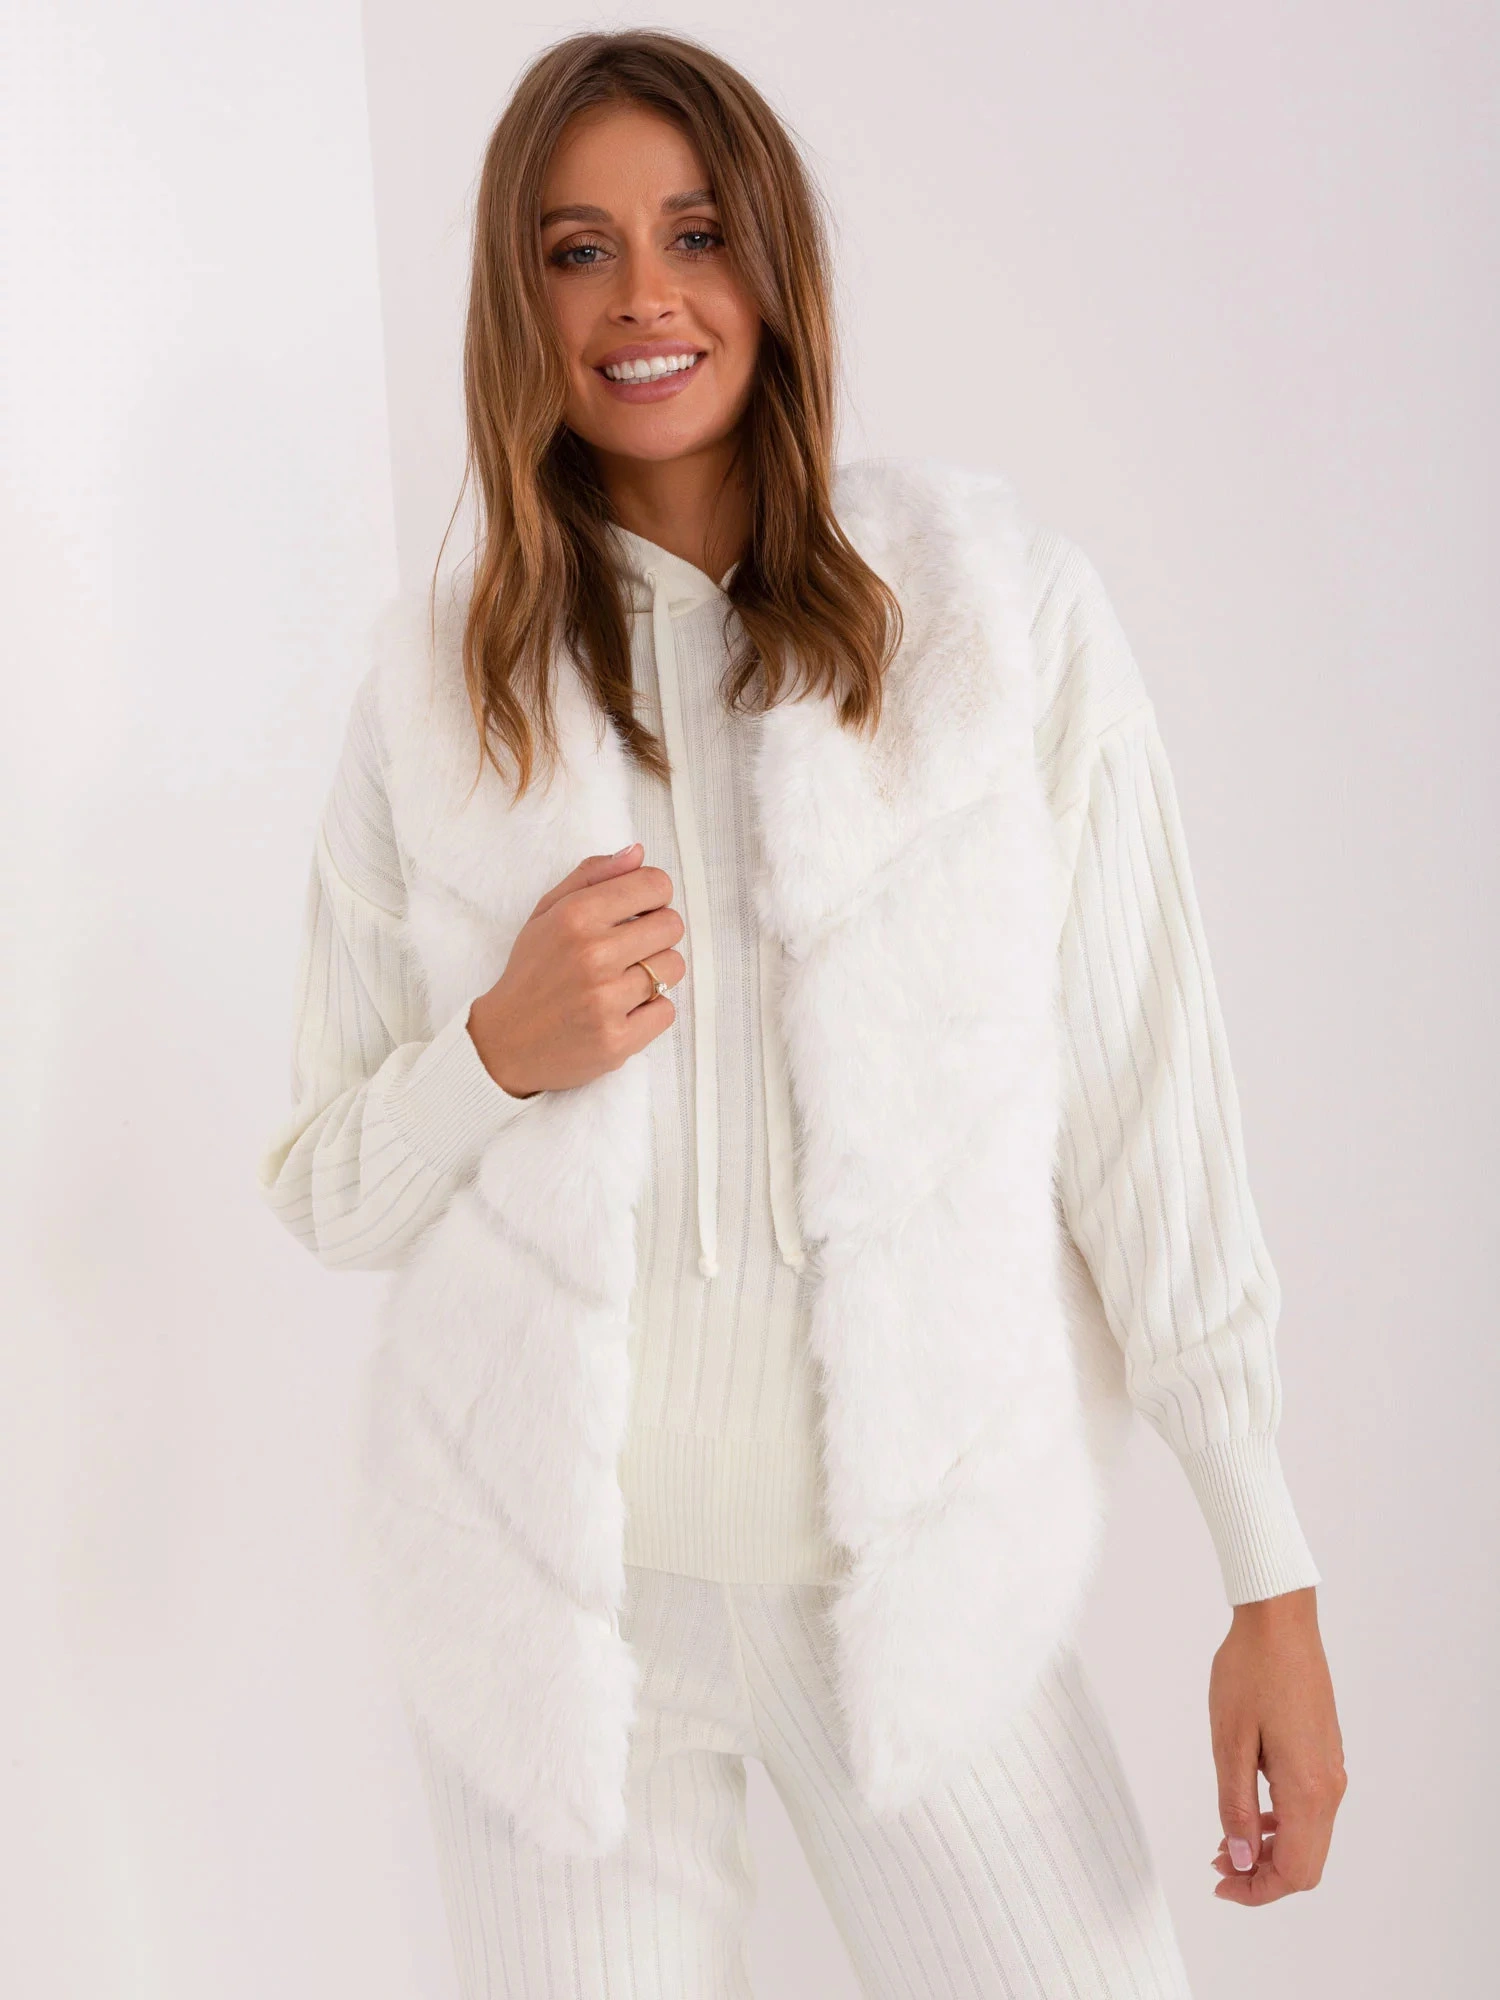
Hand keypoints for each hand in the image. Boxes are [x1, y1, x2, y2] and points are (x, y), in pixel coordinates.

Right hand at [466, 842, 684, 1096]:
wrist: (505, 1043)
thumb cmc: (531, 973)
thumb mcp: (547, 913)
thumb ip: (592, 877)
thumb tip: (638, 852)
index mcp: (576, 916)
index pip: (655, 885)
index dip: (653, 896)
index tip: (639, 911)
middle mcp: (593, 955)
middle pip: (672, 925)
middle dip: (656, 934)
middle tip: (629, 950)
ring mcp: (606, 1000)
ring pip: (674, 967)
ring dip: (655, 973)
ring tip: (623, 981)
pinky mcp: (618, 1039)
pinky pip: (666, 1010)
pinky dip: (650, 1010)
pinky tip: (622, 1010)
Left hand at [1207, 1586, 1346, 1903]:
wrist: (1280, 1621)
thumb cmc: (1250, 1671)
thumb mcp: (1229, 1740)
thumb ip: (1234, 1805)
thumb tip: (1241, 1858)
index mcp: (1307, 1789)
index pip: (1294, 1871)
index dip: (1257, 1890)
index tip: (1220, 1884)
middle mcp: (1330, 1786)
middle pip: (1306, 1863)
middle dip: (1262, 1876)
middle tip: (1217, 1864)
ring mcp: (1331, 1770)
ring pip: (1309, 1837)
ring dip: (1270, 1850)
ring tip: (1225, 1841)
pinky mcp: (1325, 1753)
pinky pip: (1309, 1809)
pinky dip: (1280, 1824)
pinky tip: (1248, 1811)